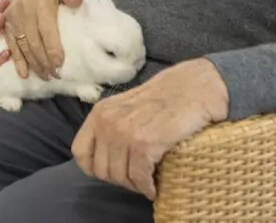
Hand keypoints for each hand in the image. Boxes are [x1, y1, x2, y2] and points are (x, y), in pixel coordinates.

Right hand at [4, 0, 81, 80]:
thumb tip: (74, 0)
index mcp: (40, 1)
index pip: (46, 29)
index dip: (52, 48)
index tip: (60, 64)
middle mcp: (24, 10)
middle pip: (34, 42)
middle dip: (45, 62)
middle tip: (55, 76)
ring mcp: (12, 17)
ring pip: (23, 46)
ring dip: (34, 64)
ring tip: (45, 77)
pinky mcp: (6, 23)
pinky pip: (11, 44)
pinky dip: (17, 60)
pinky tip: (24, 74)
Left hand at [71, 59, 228, 198]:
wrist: (195, 87)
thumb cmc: (165, 97)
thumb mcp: (126, 106)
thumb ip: (112, 125)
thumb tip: (106, 155)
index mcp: (100, 113)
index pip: (80, 152)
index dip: (95, 167)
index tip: (113, 171)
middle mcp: (107, 123)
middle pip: (101, 170)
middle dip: (120, 179)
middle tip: (137, 178)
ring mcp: (125, 133)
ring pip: (120, 177)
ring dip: (135, 185)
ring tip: (147, 181)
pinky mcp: (145, 144)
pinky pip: (139, 178)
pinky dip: (147, 187)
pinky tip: (155, 186)